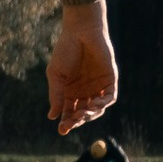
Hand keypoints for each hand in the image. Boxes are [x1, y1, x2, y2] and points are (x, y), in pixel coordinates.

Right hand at [49, 1, 117, 132]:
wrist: (81, 32)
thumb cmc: (66, 50)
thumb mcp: (56, 75)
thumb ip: (56, 95)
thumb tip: (52, 117)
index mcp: (70, 92)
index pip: (69, 112)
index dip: (66, 122)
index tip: (62, 129)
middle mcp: (85, 92)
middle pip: (82, 113)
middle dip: (77, 120)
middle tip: (70, 123)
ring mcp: (98, 87)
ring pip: (96, 109)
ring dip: (89, 114)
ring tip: (81, 115)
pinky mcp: (110, 80)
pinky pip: (109, 98)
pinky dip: (103, 104)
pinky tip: (94, 106)